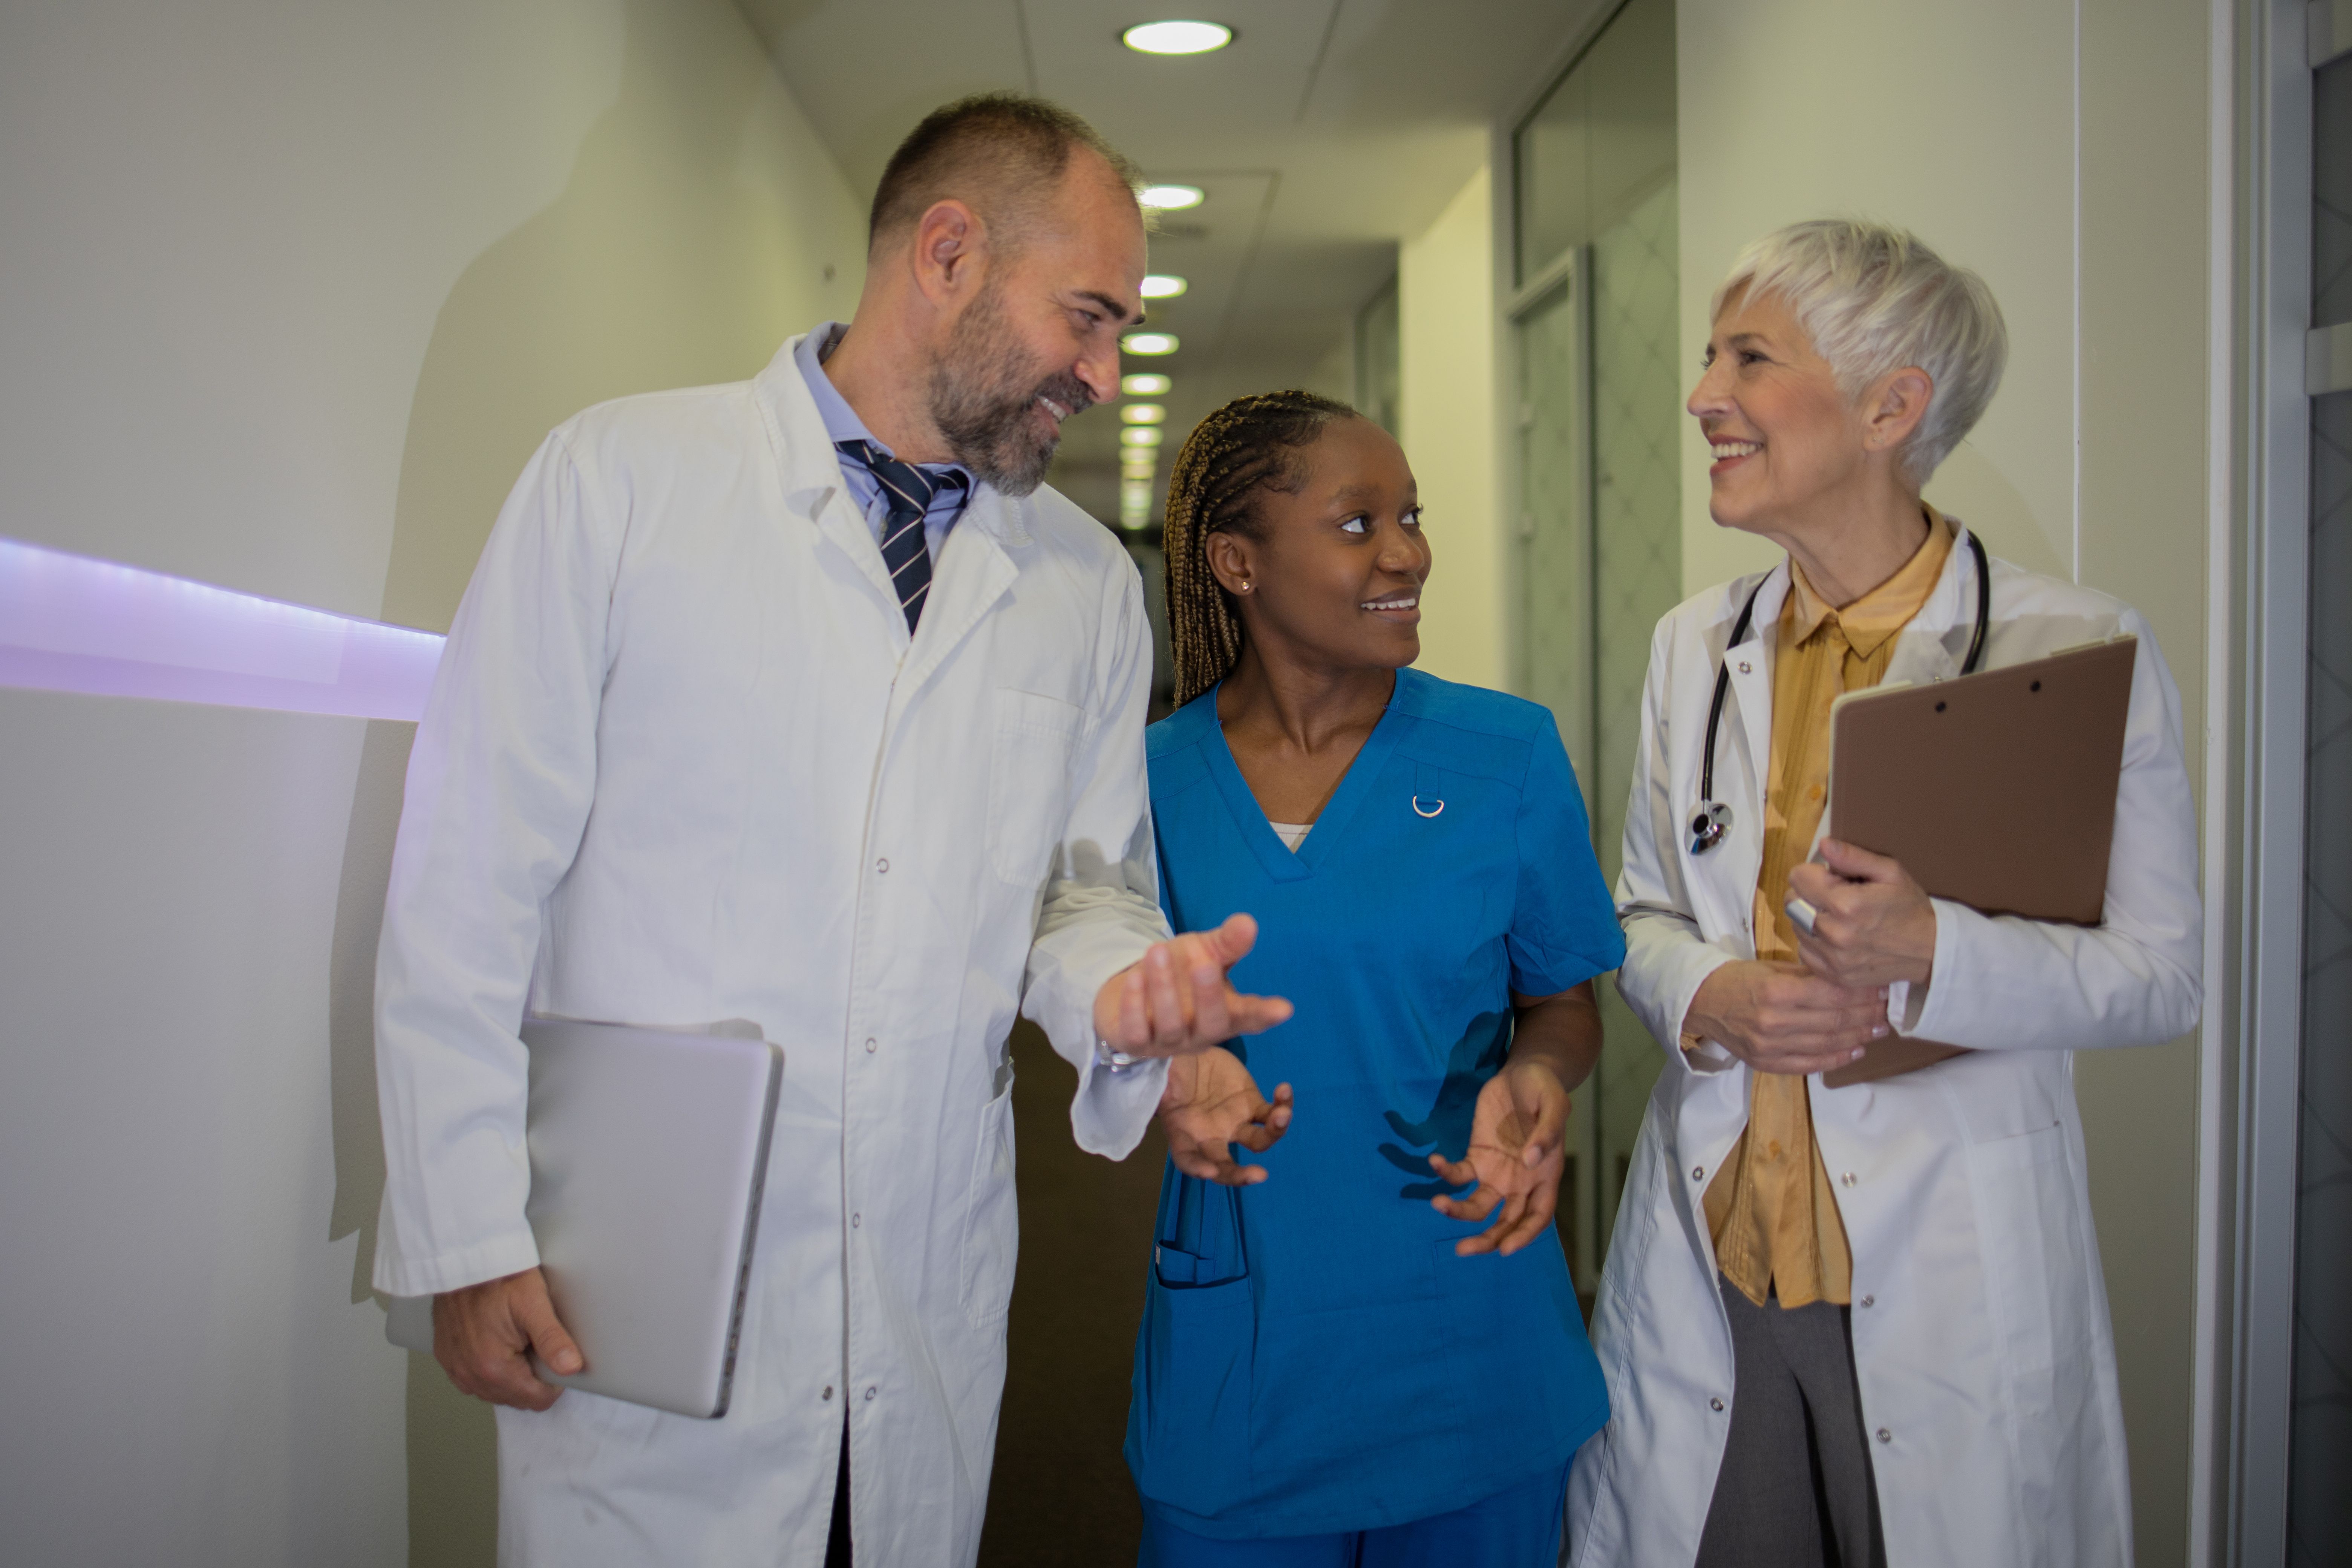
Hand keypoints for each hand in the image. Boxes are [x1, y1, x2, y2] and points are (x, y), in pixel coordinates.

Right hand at [432, 1266, 582, 1410]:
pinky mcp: (448, 1359)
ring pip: (496, 1392)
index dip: (554, 1381)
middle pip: (517, 1398)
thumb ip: (553, 1340)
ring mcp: (456, 1368)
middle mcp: (470, 1375)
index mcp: (493, 1367)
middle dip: (532, 1378)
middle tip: (534, 1343)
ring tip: (516, 1341)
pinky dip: (489, 1370)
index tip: (555, 1356)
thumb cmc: (498, 1276)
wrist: (464, 1260)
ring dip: (511, 1376)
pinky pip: (474, 1380)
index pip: (537, 1400)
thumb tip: (571, 1367)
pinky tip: (497, 1345)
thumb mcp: (534, 1303)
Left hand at [1094, 913, 1293, 1058]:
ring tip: (1158, 951)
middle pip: (1212, 1024)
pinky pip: (1136, 1032)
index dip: (1266, 1015)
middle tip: (1205, 963)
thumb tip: (1247, 923)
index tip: (1284, 1008)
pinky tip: (1134, 976)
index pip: (1250, 1017)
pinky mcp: (1136, 1043)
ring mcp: (1168, 1043)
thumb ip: (1227, 943)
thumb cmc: (1180, 974)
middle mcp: (1200, 1034)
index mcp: (1226, 1014)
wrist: (1132, 991)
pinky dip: (1134, 1004)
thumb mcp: (1205, 953)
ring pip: (1171, 1025)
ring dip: (1164, 988)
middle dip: (1209, 995)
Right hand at [1158, 1046, 1292, 1184]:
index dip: (1197, 1168)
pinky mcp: (1252, 1105)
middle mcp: (1212, 1136)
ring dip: (1274, 1132)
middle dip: (1241, 1174)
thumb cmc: (1170, 1070)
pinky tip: (1285, 1090)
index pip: (1187, 1159)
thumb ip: (1161, 1089)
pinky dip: (1283, 1105)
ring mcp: (1235, 1123)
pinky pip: (1272, 1113)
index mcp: (1184, 1133)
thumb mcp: (1160, 1079)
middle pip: (1226, 1165)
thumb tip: (1161, 1087)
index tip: (1209, 1172)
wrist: (1192, 1055)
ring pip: (1259, 1140)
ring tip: (1282, 1115)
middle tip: (1259, 1175)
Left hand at [1428, 1058, 1569, 1255]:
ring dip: (1458, 1211)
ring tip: (1437, 1204)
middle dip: (1486, 1239)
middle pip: (1506, 1221)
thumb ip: (1546, 1133)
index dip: (1524, 1236)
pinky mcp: (1476, 1156)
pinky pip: (1460, 1173)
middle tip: (1462, 1249)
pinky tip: (1434, 1162)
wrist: (1523, 1072)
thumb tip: (1531, 1161)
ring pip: (1479, 1204)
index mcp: (1546, 1176)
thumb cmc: (1544, 1090)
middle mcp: (1521, 1182)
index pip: (1538, 1216)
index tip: (1505, 1249)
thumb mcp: (1555, 1105)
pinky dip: (1446, 1172)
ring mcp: (1497, 1171)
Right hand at [1684, 960, 1888, 1075]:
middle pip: (1835, 1020)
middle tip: (1886, 1009)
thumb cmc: (1738, 978)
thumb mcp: (1772, 968)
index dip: (1862, 993)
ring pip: (1827, 1044)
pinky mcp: (1766, 1062)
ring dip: (1857, 1037)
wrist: (1700, 1002)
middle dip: (1866, 1015)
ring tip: (1877, 1030)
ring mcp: (1770, 1046)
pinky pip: (1809, 1065)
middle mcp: (1775, 1022)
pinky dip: (1835, 1060)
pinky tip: (1854, 1051)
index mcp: (1778, 992)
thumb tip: (1849, 979)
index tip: (1880, 988)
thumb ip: (1809, 976)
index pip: (1833, 994)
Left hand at [1788, 839, 1936, 988]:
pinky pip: (1805, 951)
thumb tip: (1823, 844)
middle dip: (1807, 894)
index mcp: (1846, 904)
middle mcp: (1834, 933)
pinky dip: (1814, 942)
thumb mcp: (1890, 873)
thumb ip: (1853, 857)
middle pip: (1793, 903)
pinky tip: (1836, 936)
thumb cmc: (1909, 907)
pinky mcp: (1833, 975)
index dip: (1812, 873)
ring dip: (1809, 918)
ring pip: (1796, 927)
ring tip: (1837, 916)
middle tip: (1832, 896)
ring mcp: (1832, 958)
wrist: (1930, 951)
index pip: (1797, 878)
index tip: (1830, 877)